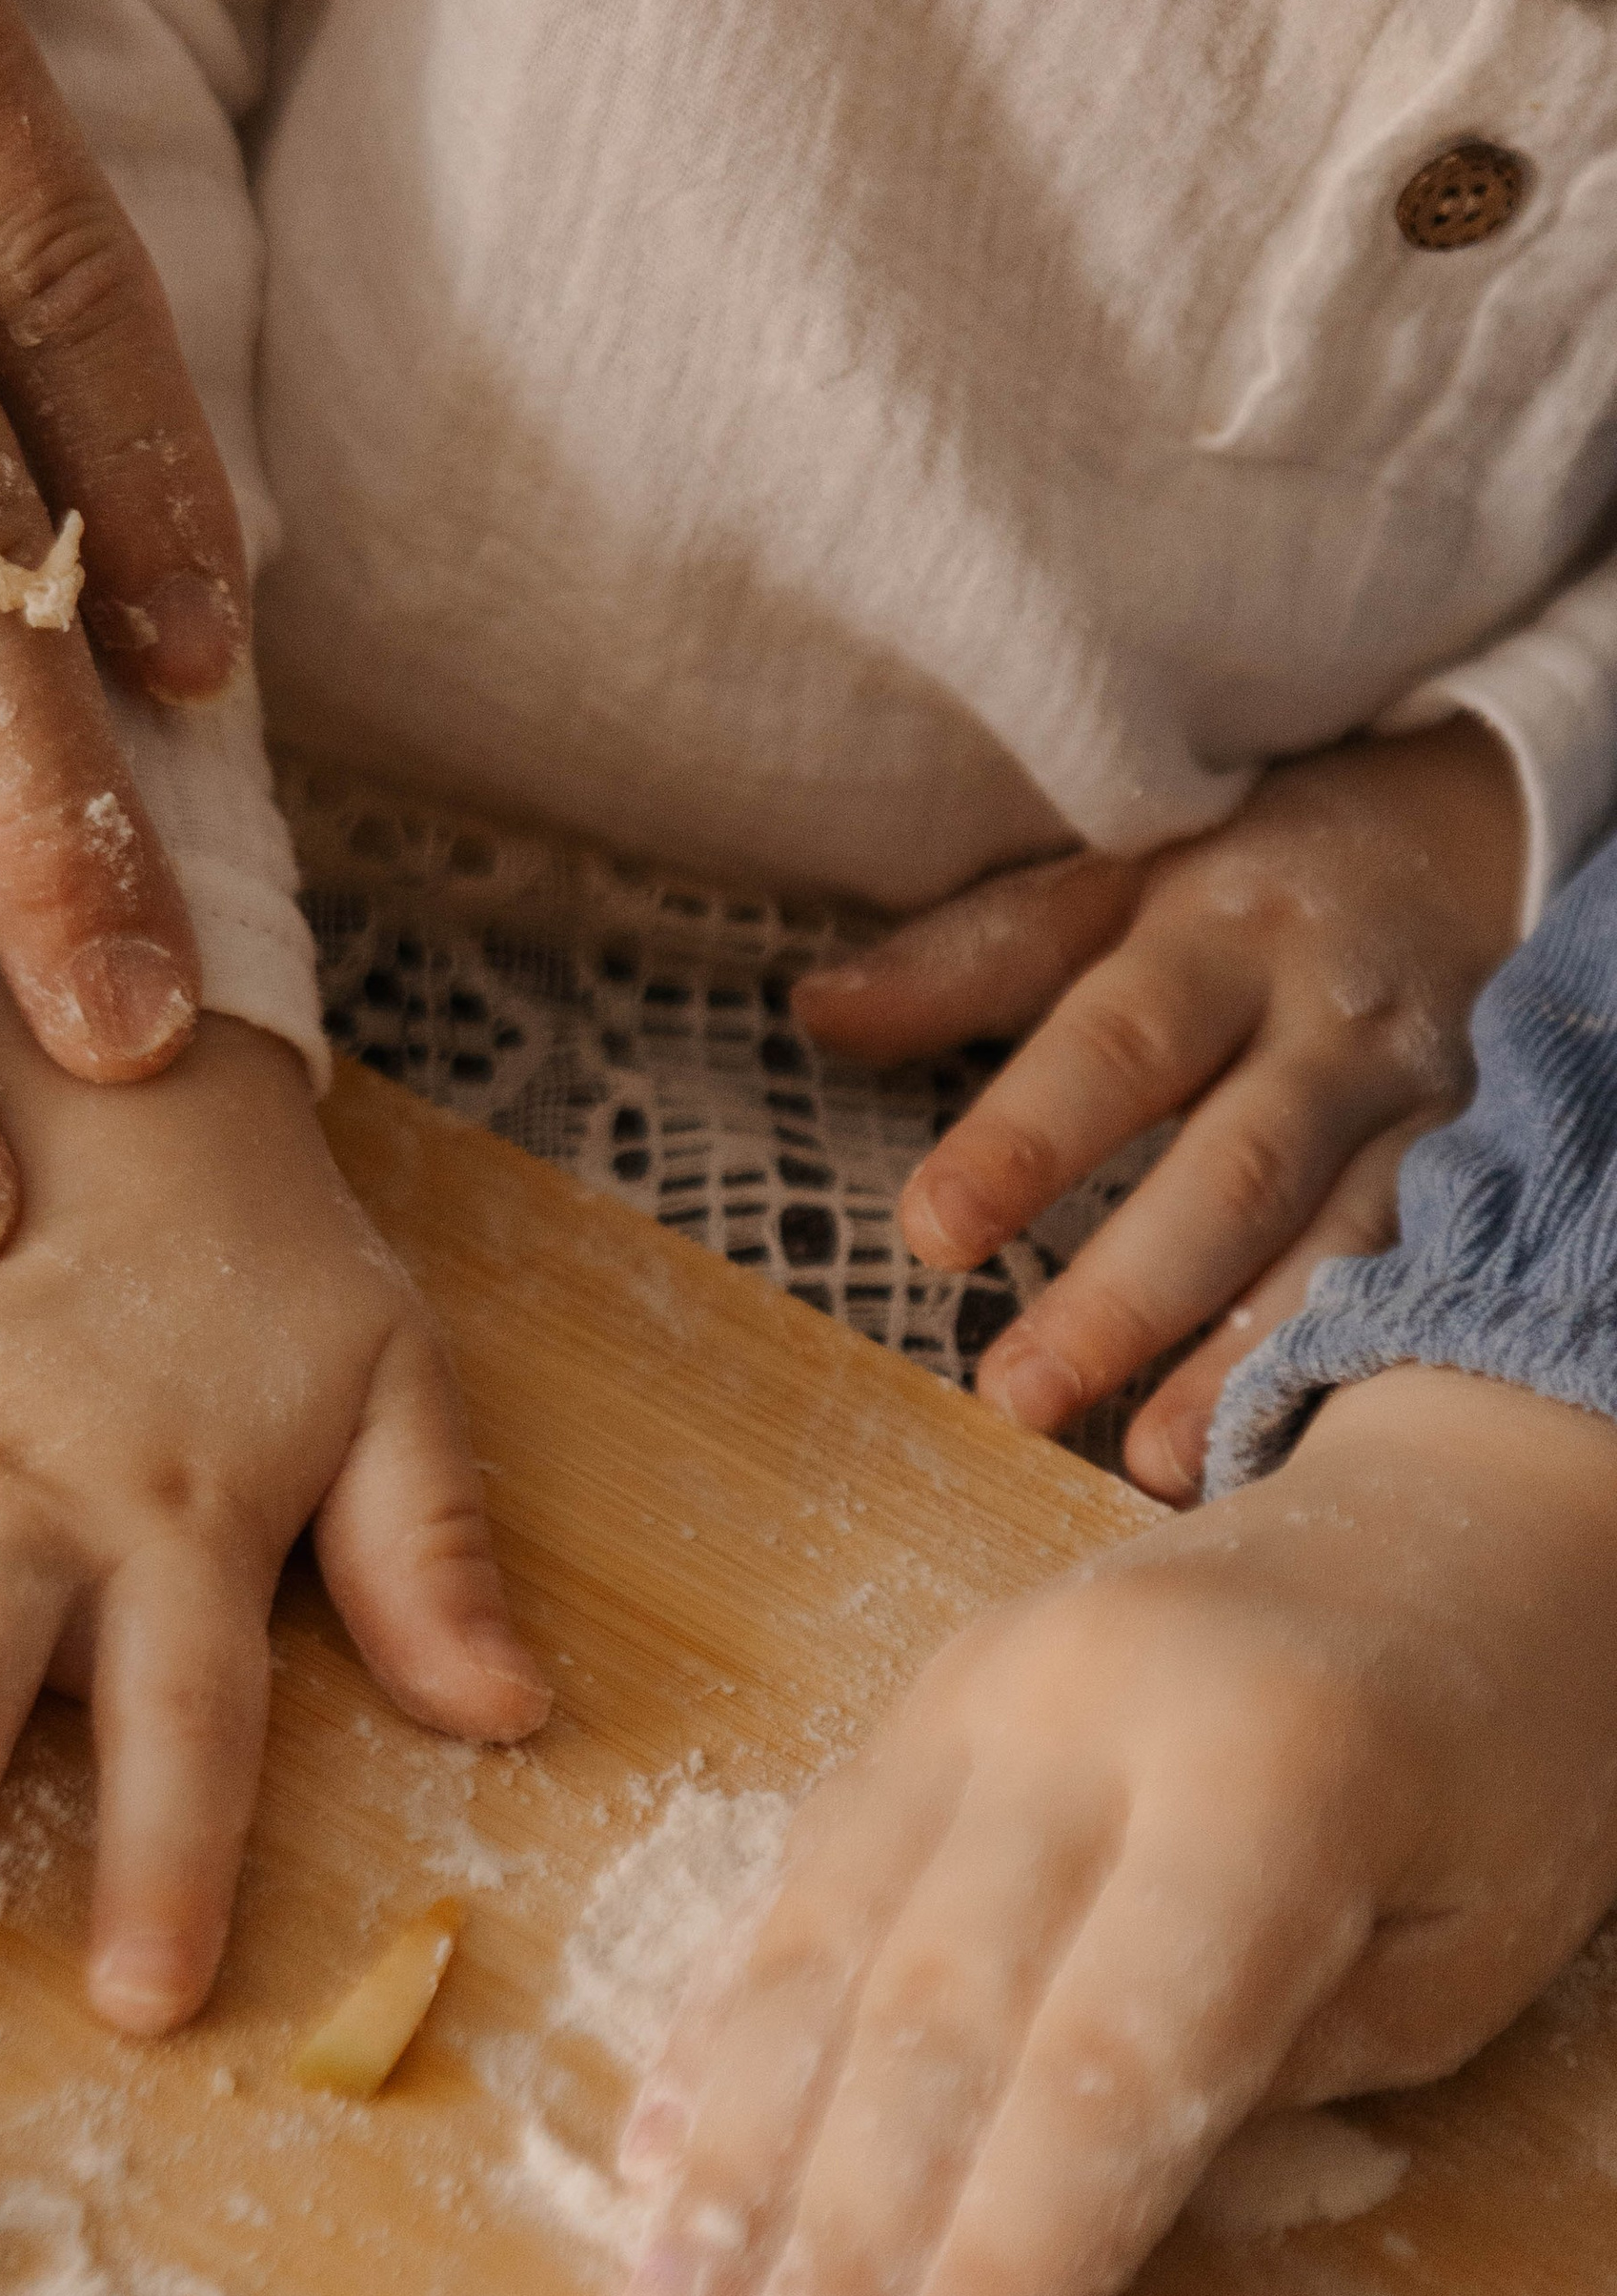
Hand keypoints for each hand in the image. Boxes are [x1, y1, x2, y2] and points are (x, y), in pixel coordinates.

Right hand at [611, 1366, 1616, 2295]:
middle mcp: (1085, 1712)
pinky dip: (721, 2029)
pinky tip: (659, 2161)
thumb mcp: (1469, 1947)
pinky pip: (793, 1875)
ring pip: (820, 1947)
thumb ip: (1277, 2078)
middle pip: (930, 2017)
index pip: (1108, 2066)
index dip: (1006, 2264)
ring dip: (732, 2161)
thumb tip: (1061, 2232)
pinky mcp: (916, 1694)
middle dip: (833, 2244)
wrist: (1456, 1514)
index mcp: (1272, 1775)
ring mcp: (976, 1688)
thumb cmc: (1502, 1763)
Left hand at [792, 721, 1523, 1497]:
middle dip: (1127, 1293)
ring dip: (1243, 1360)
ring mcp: (1418, 1108)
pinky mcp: (1475, 1175)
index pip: (1116, 1040)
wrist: (1474, 837)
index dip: (1027, 1138)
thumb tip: (819, 1012)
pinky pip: (1417, 1283)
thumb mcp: (1115, 881)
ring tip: (1150, 1458)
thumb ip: (976, 957)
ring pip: (1342, 1246)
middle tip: (1018, 1393)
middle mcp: (1331, 1026)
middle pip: (1233, 1171)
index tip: (934, 1232)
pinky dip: (1354, 1368)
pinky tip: (1280, 1446)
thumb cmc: (1247, 881)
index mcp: (1219, 937)